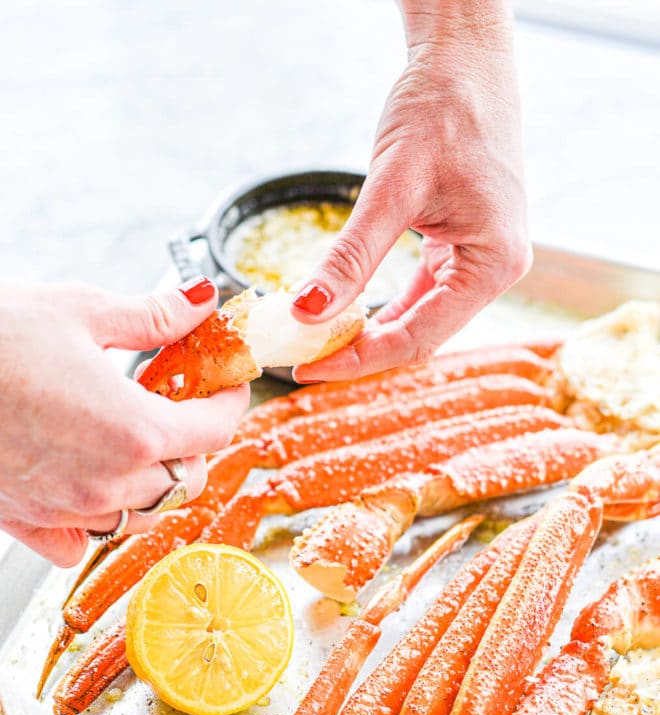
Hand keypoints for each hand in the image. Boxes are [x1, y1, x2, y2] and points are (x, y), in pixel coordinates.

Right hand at [0, 279, 248, 564]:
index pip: (215, 429)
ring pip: (143, 512)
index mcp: (134, 428)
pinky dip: (92, 519)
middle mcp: (109, 480)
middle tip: (175, 404)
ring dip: (152, 480)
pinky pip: (80, 541)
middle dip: (193, 442)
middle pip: (187, 478)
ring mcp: (69, 508)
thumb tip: (199, 304)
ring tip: (130, 437)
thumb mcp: (79, 311)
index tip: (226, 383)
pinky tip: (83, 482)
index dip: (231, 401)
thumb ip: (152, 316)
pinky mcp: (28, 521)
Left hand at [292, 0, 530, 380]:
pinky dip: (383, 309)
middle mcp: (495, 270)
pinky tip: (349, 317)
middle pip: (420, 337)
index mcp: (494, 264)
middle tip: (305, 360)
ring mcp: (480, 261)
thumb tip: (307, 311)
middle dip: (362, 352)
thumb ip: (351, 257)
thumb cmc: (443, 110)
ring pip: (419, 321)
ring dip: (370, 334)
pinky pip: (421, 297)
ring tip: (319, 343)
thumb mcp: (390, 187)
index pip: (418, 337)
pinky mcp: (461, 248)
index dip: (358, 359)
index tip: (308, 368)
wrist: (465, 61)